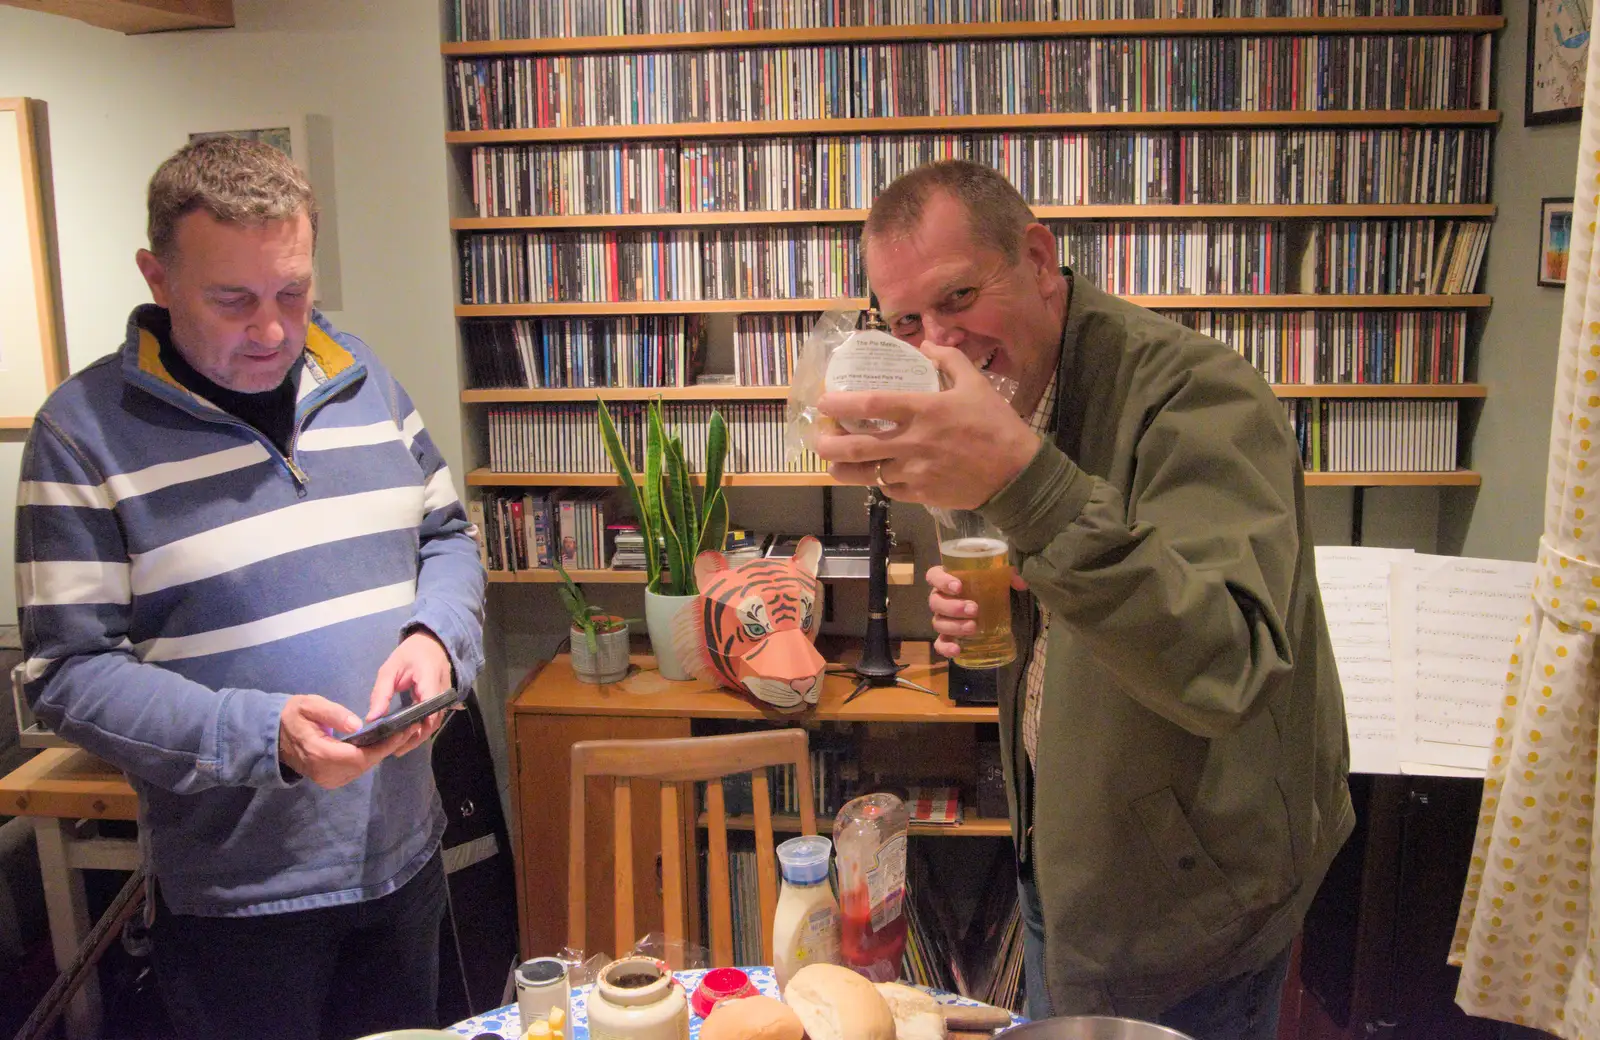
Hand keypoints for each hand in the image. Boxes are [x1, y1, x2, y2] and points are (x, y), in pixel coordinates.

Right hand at [277, 695, 412, 788]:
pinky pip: (356, 770)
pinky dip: (370, 758)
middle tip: (410, 729)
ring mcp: (326, 779)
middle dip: (388, 747)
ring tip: (401, 734)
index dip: (383, 745)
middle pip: (364, 764)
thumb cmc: (293, 716)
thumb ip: (333, 713)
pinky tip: (382, 743)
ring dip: (381, 753)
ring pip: (362, 768)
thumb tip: (357, 725)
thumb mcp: (309, 705)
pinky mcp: (330, 780)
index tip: (403, 731)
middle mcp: (324, 771)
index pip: (359, 755)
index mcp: (319, 752)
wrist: (274, 737)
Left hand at [366, 630, 453, 756]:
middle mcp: (442, 692)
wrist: (432, 643)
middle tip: (394, 751)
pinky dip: (421, 730)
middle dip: (414, 738)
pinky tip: (407, 738)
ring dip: (418, 737)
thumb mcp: (390, 669)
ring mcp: (444, 699)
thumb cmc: (410, 654)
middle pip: (432, 721)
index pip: (428, 707)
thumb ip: (381, 693)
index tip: (398, 738)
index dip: (416, 725)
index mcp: (430, 679)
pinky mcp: (441, 702)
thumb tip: (371, 718)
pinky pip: (433, 720)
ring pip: (433, 724)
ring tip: (398, 749)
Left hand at [812, 342, 1038, 507]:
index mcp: (923, 410)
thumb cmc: (996, 425)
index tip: (823, 402)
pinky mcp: (920, 494)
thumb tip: (926, 346)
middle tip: (817, 438)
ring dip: (842, 468)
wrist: (1016, 474)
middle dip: (827, 443)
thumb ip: (949, 360)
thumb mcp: (976, 384)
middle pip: (855, 447)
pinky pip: (888, 489)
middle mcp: (912, 442)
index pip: (870, 404)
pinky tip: (872, 474)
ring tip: (831, 462)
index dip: (840, 404)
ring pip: (865, 474)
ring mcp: (914, 471)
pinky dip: (876, 481)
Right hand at [927, 564, 1029, 659]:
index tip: (958, 586)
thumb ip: (1008, 575)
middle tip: (974, 609)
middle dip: (953, 607)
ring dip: (954, 626)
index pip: (934, 576)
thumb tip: (1021, 584)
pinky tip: (957, 649)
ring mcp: (942, 618)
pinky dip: (945, 647)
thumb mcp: (998, 577)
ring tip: (973, 627)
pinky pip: (940, 643)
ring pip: (938, 623)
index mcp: (947, 579)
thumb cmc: (987, 586)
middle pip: (935, 602)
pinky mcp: (947, 636)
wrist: (989, 606)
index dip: (942, 581)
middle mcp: (940, 598)